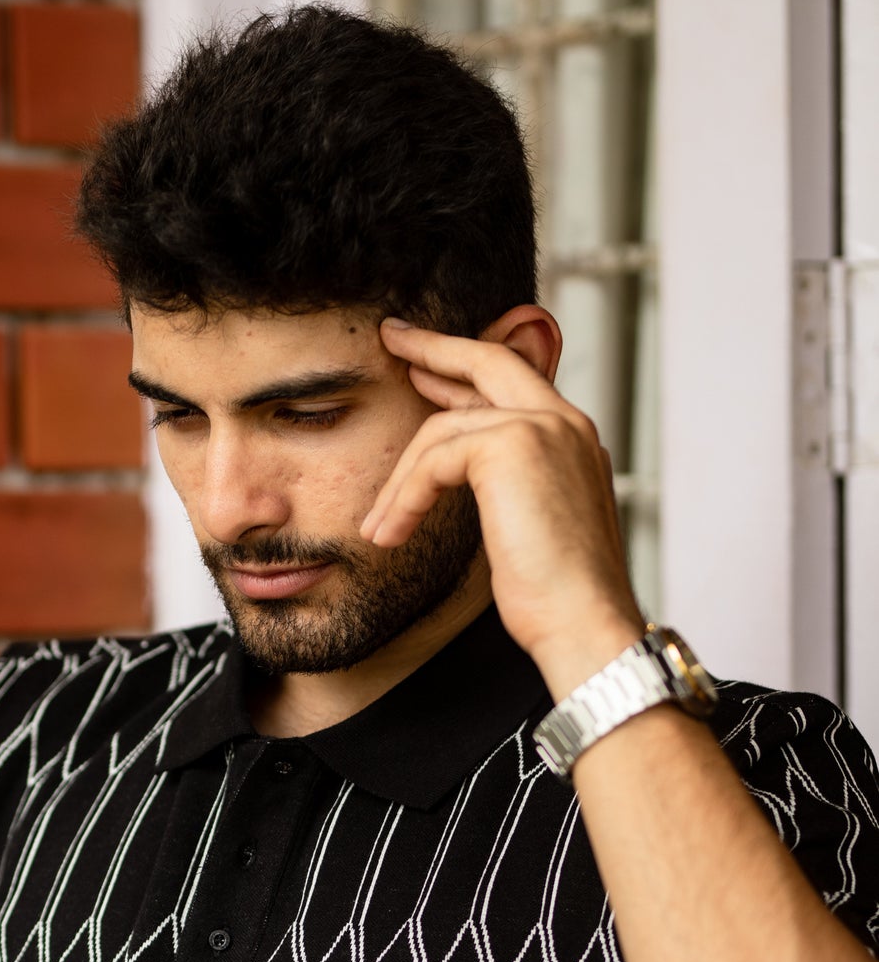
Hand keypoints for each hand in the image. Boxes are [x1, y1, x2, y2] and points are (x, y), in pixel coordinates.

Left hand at [361, 320, 644, 697]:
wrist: (584, 623)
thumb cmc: (559, 596)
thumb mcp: (530, 525)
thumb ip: (506, 485)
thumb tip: (460, 475)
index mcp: (572, 438)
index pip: (512, 380)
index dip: (464, 365)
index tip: (424, 360)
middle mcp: (564, 422)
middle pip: (487, 361)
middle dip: (434, 347)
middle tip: (392, 338)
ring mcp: (541, 427)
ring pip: (442, 431)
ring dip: (400, 484)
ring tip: (378, 529)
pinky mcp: (511, 446)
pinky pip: (433, 461)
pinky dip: (405, 499)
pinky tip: (391, 534)